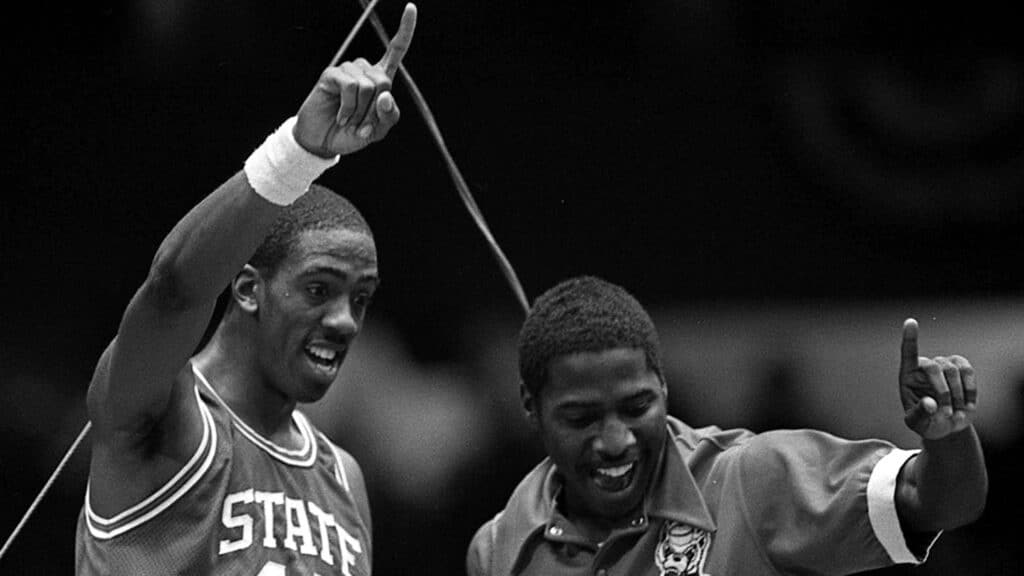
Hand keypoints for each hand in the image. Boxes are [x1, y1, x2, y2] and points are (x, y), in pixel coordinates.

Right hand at [294, 3, 416, 156]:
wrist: (324, 142)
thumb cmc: (352, 134)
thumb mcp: (378, 131)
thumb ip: (388, 116)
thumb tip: (385, 95)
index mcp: (380, 79)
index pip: (396, 50)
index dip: (405, 30)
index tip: (411, 7)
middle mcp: (364, 70)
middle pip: (384, 80)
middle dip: (376, 108)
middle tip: (364, 123)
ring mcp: (347, 71)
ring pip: (367, 85)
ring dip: (361, 111)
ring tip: (351, 120)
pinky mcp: (331, 75)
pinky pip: (350, 86)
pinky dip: (349, 107)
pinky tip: (342, 116)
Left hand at [898, 318, 977, 439]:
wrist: (947, 424)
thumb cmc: (927, 422)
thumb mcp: (917, 423)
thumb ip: (920, 414)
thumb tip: (930, 403)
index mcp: (908, 376)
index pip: (908, 353)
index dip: (910, 337)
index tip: (911, 322)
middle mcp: (924, 366)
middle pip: (934, 366)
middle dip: (942, 391)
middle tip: (946, 412)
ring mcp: (944, 365)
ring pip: (953, 370)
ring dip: (957, 395)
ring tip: (955, 413)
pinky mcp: (961, 368)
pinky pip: (968, 371)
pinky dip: (969, 390)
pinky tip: (968, 405)